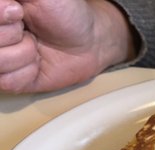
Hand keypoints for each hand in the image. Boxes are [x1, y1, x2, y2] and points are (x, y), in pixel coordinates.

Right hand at [0, 0, 134, 92]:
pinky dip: (28, 72)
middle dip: (13, 34)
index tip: (18, 12)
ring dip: (24, 53)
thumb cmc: (65, 12)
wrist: (89, 42)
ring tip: (35, 46)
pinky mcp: (9, 80)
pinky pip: (7, 81)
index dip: (0, 15)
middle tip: (28, 28)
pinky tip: (37, 64)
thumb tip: (5, 2)